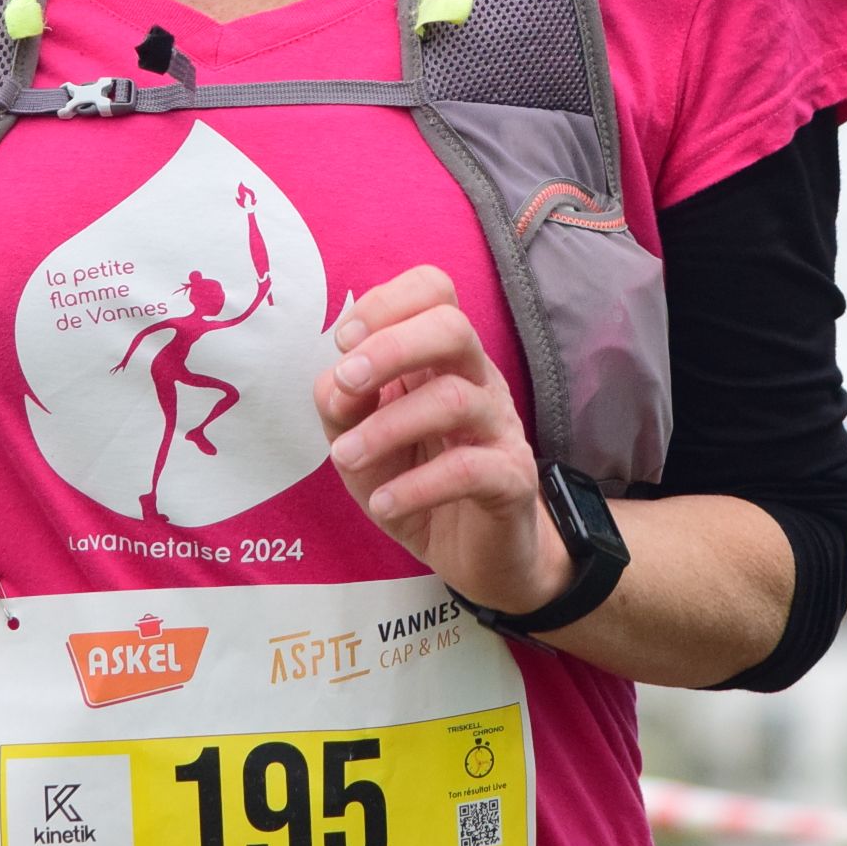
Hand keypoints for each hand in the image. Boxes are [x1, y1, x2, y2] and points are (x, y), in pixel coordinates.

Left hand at [312, 266, 571, 614]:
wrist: (478, 555)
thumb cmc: (416, 480)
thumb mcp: (362, 440)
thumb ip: (342, 406)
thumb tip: (334, 384)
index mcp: (441, 357)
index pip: (432, 290)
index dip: (384, 304)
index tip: (342, 343)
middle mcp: (476, 380)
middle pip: (452, 327)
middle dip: (390, 347)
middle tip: (347, 382)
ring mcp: (499, 427)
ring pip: (455, 398)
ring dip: (388, 425)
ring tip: (346, 456)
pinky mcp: (512, 480)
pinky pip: (471, 470)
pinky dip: (417, 485)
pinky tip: (383, 502)